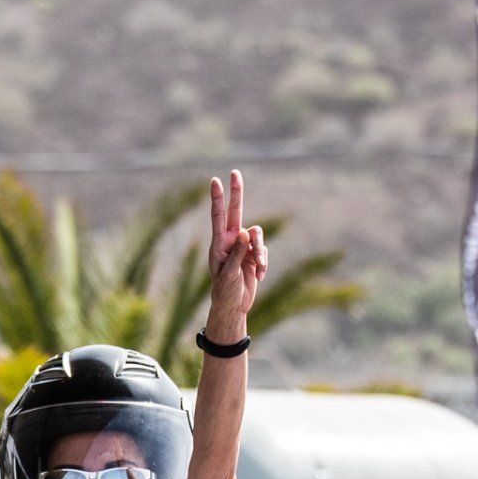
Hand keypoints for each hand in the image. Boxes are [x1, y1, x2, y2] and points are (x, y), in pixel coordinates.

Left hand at [206, 169, 267, 334]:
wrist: (233, 307)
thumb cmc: (224, 292)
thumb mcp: (229, 274)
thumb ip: (237, 253)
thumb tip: (245, 232)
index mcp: (219, 244)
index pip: (218, 217)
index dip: (218, 199)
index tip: (215, 181)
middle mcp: (231, 241)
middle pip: (236, 211)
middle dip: (237, 192)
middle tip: (234, 171)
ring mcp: (243, 247)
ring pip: (257, 235)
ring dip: (260, 251)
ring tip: (258, 268)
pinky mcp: (253, 255)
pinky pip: (263, 251)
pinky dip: (263, 263)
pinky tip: (259, 276)